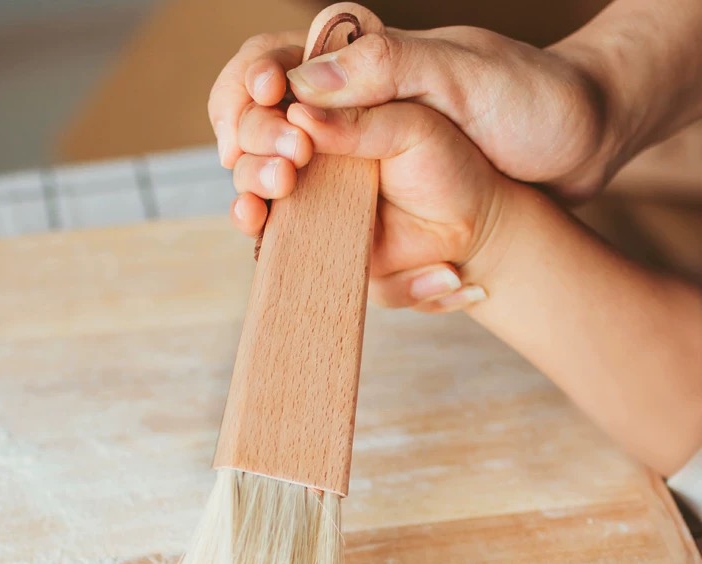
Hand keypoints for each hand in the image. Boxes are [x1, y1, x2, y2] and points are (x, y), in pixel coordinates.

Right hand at [209, 25, 611, 308]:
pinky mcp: (366, 207)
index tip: (264, 118)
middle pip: (259, 124)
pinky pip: (309, 219)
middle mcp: (345, 113)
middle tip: (278, 176)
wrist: (575, 158)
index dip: (246, 91)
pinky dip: (286, 232)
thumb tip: (300, 92)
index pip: (269, 63)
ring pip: (273, 175)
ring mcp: (352, 163)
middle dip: (251, 147)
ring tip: (264, 213)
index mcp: (360, 65)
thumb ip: (386, 71)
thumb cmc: (532, 103)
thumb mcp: (465, 75)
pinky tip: (276, 242)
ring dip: (256, 193)